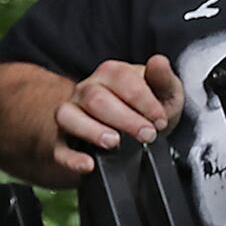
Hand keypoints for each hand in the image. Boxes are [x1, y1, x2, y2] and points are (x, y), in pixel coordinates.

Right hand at [52, 55, 184, 173]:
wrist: (136, 136)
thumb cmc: (149, 109)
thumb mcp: (166, 94)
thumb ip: (163, 79)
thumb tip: (159, 61)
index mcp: (112, 73)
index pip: (122, 79)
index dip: (144, 101)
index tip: (160, 119)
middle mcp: (87, 90)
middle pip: (96, 99)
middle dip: (125, 119)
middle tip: (147, 135)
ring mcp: (72, 114)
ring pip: (68, 117)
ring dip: (92, 131)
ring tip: (114, 142)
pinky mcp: (64, 141)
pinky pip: (60, 149)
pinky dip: (72, 158)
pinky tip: (88, 164)